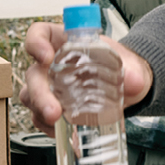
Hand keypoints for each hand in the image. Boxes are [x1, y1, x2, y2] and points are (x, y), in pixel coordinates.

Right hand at [19, 21, 153, 136]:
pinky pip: (40, 116)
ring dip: (40, 111)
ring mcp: (50, 86)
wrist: (129, 89)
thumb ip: (133, 71)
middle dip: (39, 93)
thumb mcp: (131, 65)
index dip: (35, 42)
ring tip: (57, 123)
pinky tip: (62, 131)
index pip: (39, 33)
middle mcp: (51, 64)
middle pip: (33, 74)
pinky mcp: (54, 106)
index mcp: (64, 42)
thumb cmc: (123, 68)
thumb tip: (133, 81)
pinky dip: (49, 126)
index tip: (46, 56)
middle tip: (53, 110)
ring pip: (31, 97)